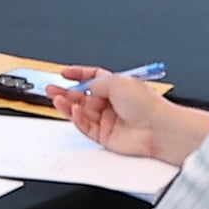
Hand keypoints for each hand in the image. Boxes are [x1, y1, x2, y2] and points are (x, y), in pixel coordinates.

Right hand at [54, 67, 208, 166]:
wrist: (157, 128)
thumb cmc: (146, 104)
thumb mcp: (117, 81)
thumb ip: (97, 82)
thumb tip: (87, 85)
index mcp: (116, 86)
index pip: (93, 78)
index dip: (78, 74)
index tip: (65, 73)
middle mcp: (111, 103)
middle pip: (83, 96)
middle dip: (66, 91)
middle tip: (52, 88)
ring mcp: (107, 120)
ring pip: (81, 112)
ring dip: (67, 104)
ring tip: (57, 99)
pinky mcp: (104, 136)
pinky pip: (85, 126)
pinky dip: (77, 118)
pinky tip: (72, 111)